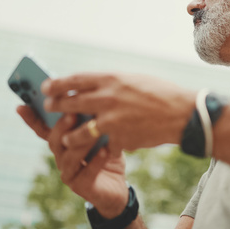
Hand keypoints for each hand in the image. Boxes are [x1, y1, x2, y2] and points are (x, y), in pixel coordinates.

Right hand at [17, 105, 128, 217]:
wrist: (117, 188)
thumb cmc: (106, 155)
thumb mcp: (99, 134)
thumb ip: (89, 120)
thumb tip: (85, 96)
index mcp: (62, 143)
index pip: (42, 129)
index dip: (31, 118)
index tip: (21, 105)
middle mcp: (61, 158)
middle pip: (54, 141)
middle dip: (61, 127)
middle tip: (72, 113)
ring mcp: (69, 173)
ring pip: (69, 157)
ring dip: (82, 143)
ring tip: (94, 131)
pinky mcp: (81, 186)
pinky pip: (87, 172)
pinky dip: (96, 161)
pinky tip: (106, 151)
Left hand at [41, 73, 194, 155]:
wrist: (182, 114)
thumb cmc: (161, 93)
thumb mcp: (134, 80)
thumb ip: (112, 84)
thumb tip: (91, 87)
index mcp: (111, 79)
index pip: (75, 80)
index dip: (57, 84)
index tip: (46, 86)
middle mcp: (107, 98)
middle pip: (70, 103)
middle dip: (56, 107)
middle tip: (49, 108)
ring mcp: (112, 120)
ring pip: (79, 131)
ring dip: (69, 135)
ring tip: (66, 137)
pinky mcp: (119, 138)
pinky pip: (102, 145)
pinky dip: (100, 147)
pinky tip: (99, 149)